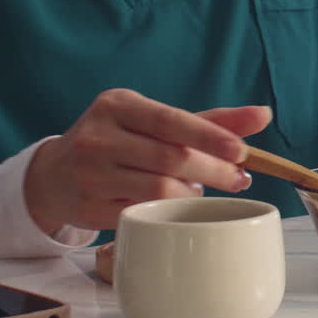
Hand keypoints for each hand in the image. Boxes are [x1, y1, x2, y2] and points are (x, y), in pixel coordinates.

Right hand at [23, 89, 272, 232]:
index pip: (171, 120)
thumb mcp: (155, 122)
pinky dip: (166, 211)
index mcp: (117, 105)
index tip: (242, 152)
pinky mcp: (88, 206)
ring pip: (158, 189)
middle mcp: (98, 136)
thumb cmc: (119, 142)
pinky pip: (141, 212)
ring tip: (199, 190)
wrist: (54, 175)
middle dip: (212, 170)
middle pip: (169, 157)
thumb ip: (210, 120)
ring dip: (190, 193)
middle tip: (238, 179)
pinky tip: (173, 206)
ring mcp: (89, 173)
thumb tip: (263, 114)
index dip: (209, 136)